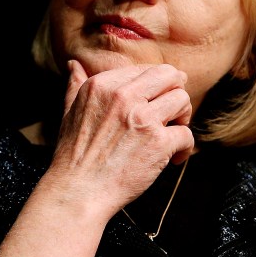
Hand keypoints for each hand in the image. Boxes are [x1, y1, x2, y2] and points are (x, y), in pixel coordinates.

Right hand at [47, 59, 193, 216]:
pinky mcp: (158, 143)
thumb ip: (75, 85)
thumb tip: (74, 64)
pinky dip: (184, 148)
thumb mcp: (68, 113)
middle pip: (170, 76)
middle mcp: (124, 96)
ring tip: (171, 134)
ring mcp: (142, 118)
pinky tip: (173, 158)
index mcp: (103, 85)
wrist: (78, 192)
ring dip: (182, 118)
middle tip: (172, 113)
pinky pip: (186, 134)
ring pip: (183, 100)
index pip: (145, 69)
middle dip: (175, 92)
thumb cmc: (73, 156)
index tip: (155, 102)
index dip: (156, 86)